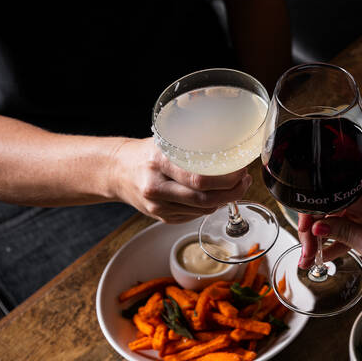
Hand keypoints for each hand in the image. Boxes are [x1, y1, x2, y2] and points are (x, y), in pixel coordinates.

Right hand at [110, 138, 251, 222]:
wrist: (117, 171)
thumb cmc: (147, 154)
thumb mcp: (167, 142)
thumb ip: (192, 149)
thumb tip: (230, 153)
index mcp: (159, 163)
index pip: (200, 179)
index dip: (227, 179)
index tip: (241, 171)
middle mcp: (156, 187)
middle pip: (204, 199)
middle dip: (232, 192)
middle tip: (244, 182)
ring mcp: (158, 206)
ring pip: (202, 210)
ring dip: (223, 200)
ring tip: (234, 186)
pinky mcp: (161, 218)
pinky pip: (194, 215)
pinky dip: (208, 206)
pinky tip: (212, 195)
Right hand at [298, 176, 361, 285]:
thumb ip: (344, 235)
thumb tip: (316, 227)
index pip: (327, 199)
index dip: (309, 220)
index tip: (304, 242)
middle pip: (328, 207)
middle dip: (313, 232)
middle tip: (307, 258)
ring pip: (336, 217)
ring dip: (322, 238)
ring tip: (309, 262)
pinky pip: (349, 223)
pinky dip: (338, 239)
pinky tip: (324, 256)